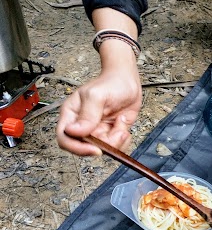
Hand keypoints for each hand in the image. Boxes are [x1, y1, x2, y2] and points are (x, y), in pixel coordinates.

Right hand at [56, 40, 141, 155]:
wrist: (127, 81)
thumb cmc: (110, 83)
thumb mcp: (96, 96)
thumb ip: (87, 115)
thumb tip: (74, 131)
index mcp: (71, 116)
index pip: (65, 139)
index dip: (77, 148)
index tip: (95, 149)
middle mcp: (83, 126)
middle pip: (86, 148)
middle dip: (104, 144)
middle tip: (117, 131)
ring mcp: (98, 131)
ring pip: (103, 149)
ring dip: (117, 140)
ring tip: (121, 122)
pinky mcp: (111, 133)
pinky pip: (116, 147)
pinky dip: (123, 139)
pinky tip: (124, 124)